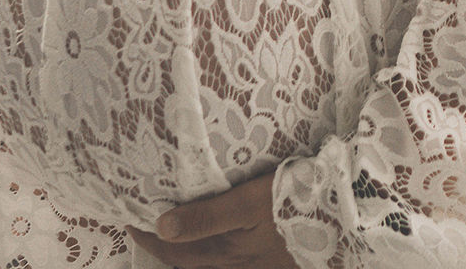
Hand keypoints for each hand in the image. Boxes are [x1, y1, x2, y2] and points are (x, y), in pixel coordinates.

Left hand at [127, 168, 296, 266]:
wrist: (339, 217)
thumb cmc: (292, 203)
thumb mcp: (247, 203)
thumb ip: (205, 217)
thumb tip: (161, 225)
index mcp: (225, 252)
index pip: (174, 250)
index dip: (147, 237)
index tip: (126, 218)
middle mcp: (235, 265)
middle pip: (187, 261)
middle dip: (161, 246)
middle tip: (140, 225)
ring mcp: (253, 266)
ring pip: (207, 264)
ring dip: (185, 252)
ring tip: (170, 234)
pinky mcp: (269, 261)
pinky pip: (228, 261)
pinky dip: (210, 253)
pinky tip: (214, 244)